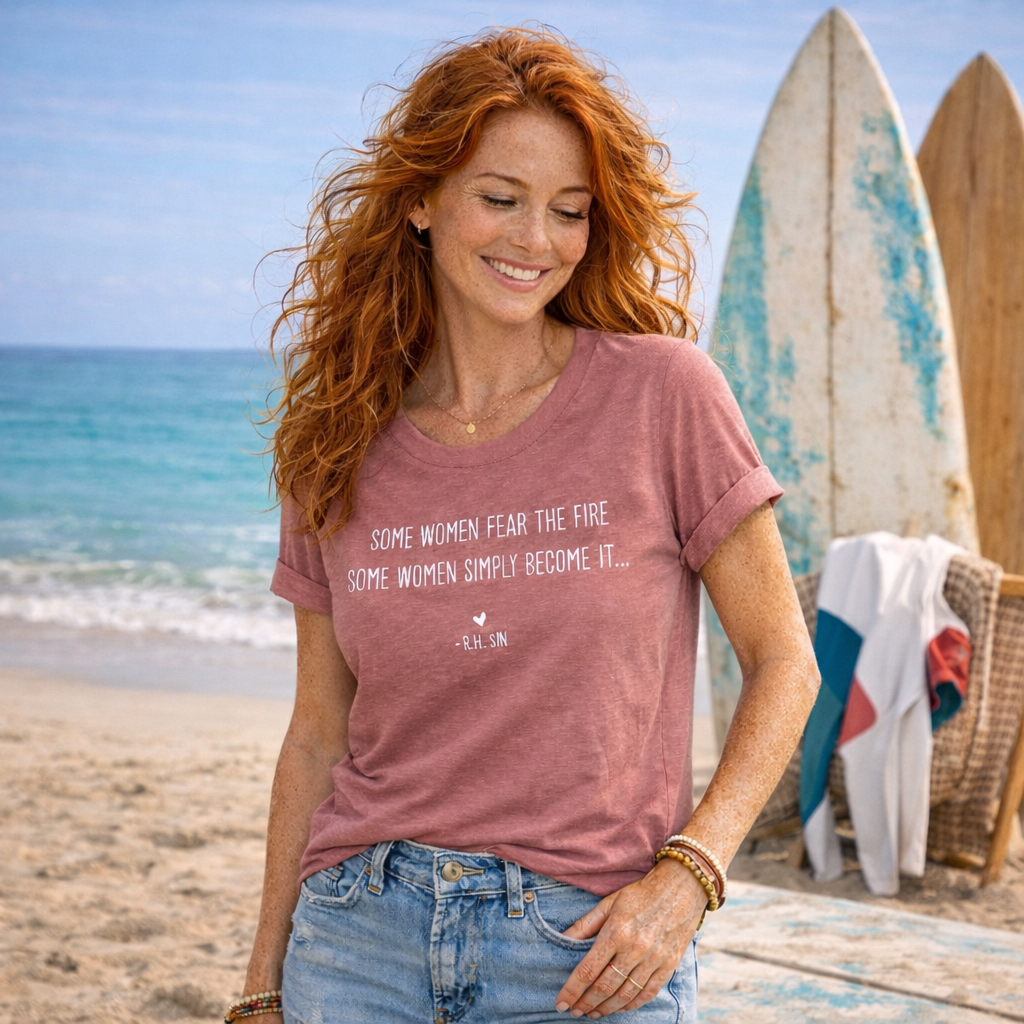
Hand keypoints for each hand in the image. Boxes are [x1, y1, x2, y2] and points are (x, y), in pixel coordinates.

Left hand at [554, 859, 705, 1017]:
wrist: (680, 889)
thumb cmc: (640, 894)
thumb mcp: (608, 902)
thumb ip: (585, 924)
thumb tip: (563, 940)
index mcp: (616, 932)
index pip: (588, 969)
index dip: (572, 990)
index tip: (561, 1003)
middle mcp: (635, 949)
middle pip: (605, 987)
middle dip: (586, 1003)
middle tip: (574, 1011)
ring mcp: (653, 960)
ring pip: (625, 995)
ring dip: (605, 1008)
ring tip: (592, 1013)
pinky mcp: (668, 966)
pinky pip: (647, 994)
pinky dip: (630, 1006)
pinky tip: (618, 1008)